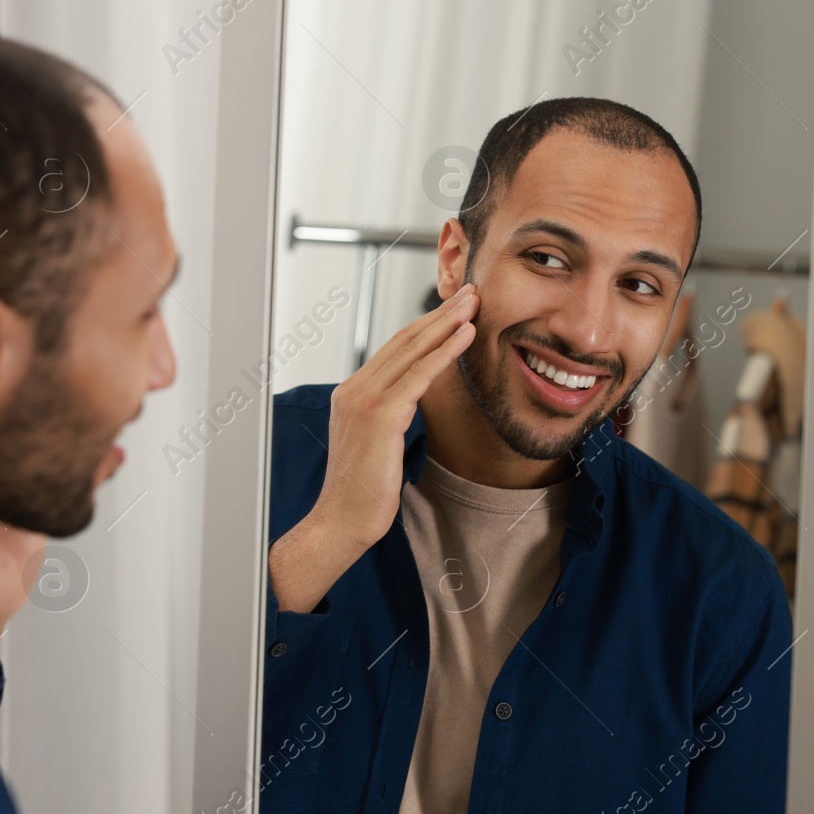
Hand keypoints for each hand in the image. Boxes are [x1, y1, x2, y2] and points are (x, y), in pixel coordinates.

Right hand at [269, 283, 477, 611]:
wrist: (340, 521)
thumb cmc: (361, 492)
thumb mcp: (375, 445)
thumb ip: (388, 416)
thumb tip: (411, 403)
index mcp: (350, 393)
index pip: (393, 350)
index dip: (425, 327)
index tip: (452, 310)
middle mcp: (353, 389)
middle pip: (403, 341)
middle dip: (439, 314)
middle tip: (469, 292)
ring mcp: (364, 400)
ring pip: (412, 350)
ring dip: (446, 323)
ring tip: (473, 304)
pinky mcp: (380, 416)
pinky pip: (419, 375)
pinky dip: (444, 351)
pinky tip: (466, 335)